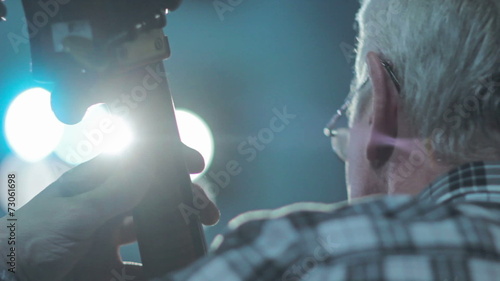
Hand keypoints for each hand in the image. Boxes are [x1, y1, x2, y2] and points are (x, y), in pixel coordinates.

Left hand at [0, 145, 218, 280]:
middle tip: (207, 212)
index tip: (196, 164)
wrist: (8, 279)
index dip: (169, 158)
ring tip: (195, 240)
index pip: (140, 161)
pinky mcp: (108, 267)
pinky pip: (142, 267)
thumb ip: (115, 191)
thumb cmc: (30, 239)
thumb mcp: (76, 214)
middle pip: (155, 197)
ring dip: (175, 234)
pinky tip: (172, 268)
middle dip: (183, 200)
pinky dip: (159, 268)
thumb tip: (150, 163)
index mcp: (97, 183)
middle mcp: (107, 207)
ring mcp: (109, 237)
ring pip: (153, 231)